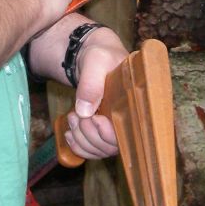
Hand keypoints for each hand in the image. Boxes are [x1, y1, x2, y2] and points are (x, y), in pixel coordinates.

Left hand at [64, 26, 127, 160]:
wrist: (92, 55)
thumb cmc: (100, 54)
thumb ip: (91, 83)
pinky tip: (69, 133)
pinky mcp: (101, 130)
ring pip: (99, 151)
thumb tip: (85, 111)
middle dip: (89, 135)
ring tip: (72, 116)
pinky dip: (78, 146)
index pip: (128, 135)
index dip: (109, 134)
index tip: (95, 118)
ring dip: (81, 139)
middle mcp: (128, 119)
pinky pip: (92, 150)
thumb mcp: (96, 61)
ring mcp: (114, 127)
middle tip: (76, 114)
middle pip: (110, 147)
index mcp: (135, 103)